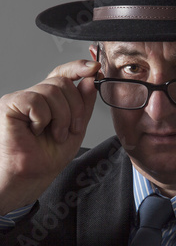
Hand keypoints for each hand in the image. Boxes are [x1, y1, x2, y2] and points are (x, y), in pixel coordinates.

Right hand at [0, 59, 100, 214]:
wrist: (31, 177)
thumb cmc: (48, 157)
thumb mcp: (77, 127)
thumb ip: (85, 103)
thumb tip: (90, 78)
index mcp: (51, 100)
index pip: (64, 74)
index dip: (79, 67)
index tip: (95, 69)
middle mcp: (36, 96)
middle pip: (63, 83)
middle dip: (75, 108)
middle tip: (71, 130)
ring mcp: (22, 99)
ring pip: (52, 90)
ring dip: (61, 118)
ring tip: (54, 135)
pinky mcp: (9, 104)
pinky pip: (36, 100)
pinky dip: (43, 119)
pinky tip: (35, 131)